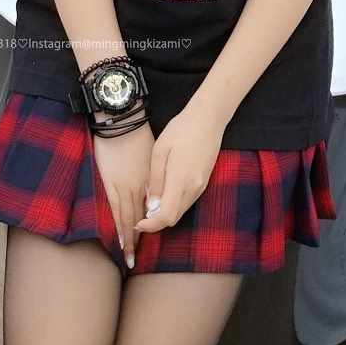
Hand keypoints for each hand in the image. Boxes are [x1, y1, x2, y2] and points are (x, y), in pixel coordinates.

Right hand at [91, 118, 154, 266]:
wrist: (120, 122)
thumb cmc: (139, 136)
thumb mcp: (155, 156)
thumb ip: (156, 178)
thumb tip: (156, 198)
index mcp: (150, 180)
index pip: (153, 210)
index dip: (153, 227)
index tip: (153, 242)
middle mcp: (138, 187)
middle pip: (140, 218)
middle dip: (139, 239)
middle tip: (137, 261)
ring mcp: (122, 186)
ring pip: (127, 218)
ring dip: (128, 238)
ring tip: (128, 256)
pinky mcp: (109, 183)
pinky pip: (114, 209)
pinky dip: (117, 225)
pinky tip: (119, 238)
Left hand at [132, 100, 226, 234]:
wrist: (208, 119)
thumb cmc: (181, 130)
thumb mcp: (160, 151)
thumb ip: (156, 180)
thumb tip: (151, 206)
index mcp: (180, 179)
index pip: (166, 216)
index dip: (151, 226)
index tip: (137, 223)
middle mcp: (193, 187)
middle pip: (174, 218)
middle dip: (156, 222)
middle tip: (140, 215)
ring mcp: (201, 186)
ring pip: (180, 211)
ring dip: (164, 214)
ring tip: (149, 205)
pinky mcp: (204, 183)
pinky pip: (186, 202)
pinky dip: (173, 205)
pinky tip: (163, 195)